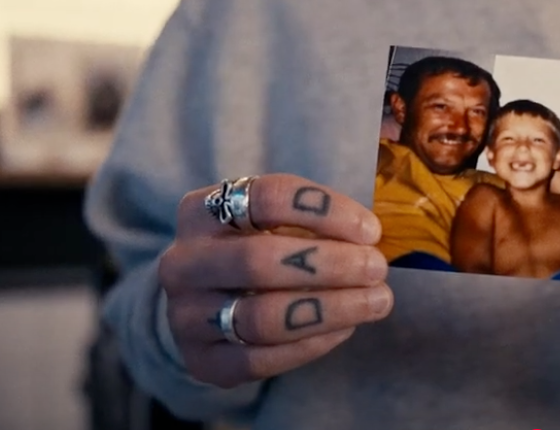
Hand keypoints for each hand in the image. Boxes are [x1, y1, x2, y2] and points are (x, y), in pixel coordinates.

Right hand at [158, 173, 393, 388]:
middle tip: (377, 268)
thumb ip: (314, 219)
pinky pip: (262, 359)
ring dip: (330, 309)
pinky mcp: (202, 361)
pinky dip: (311, 344)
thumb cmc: (256, 248)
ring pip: (262, 317)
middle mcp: (183, 263)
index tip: (370, 230)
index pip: (266, 198)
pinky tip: (345, 329)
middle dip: (330, 264)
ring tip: (376, 302)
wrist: (206, 302)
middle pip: (258, 261)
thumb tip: (369, 238)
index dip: (323, 211)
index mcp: (199, 212)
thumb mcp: (273, 220)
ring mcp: (186, 316)